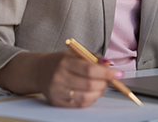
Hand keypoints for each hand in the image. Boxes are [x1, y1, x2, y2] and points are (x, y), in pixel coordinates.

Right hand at [0, 50, 121, 107]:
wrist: (39, 71)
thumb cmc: (61, 61)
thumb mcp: (75, 53)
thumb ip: (93, 57)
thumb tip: (109, 64)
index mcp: (65, 62)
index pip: (90, 69)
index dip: (107, 73)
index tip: (119, 74)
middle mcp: (59, 77)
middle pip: (89, 84)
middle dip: (105, 83)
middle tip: (111, 79)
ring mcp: (57, 91)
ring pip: (85, 97)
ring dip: (99, 92)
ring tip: (101, 85)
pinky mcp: (56, 102)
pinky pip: (79, 104)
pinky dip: (91, 99)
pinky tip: (92, 92)